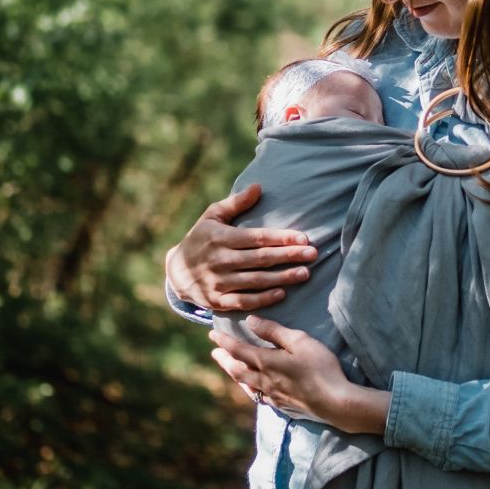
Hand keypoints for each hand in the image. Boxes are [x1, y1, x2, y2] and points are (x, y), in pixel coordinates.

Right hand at [165, 184, 316, 311]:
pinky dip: (262, 299)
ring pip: (255, 281)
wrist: (176, 271)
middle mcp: (220, 260)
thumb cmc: (201, 238)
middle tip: (313, 254)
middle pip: (260, 259)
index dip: (281, 238)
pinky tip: (281, 293)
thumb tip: (258, 187)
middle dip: (289, 256)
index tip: (304, 238)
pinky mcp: (217, 301)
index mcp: (220, 238)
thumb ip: (235, 203)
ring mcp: (218, 282)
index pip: (257, 238)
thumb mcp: (212, 216)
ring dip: (282, 278)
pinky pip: (243, 301)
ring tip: (305, 273)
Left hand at [208, 318, 390, 434]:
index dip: (224, 341)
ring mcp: (272, 396)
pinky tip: (254, 390)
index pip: (238, 350)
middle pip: (237, 369)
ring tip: (229, 369)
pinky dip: (250, 389)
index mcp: (266, 362)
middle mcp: (264, 381)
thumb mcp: (299, 341)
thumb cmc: (319, 367)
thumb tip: (250, 321)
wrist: (334, 402)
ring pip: (246, 385)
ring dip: (234, 374)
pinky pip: (259, 397)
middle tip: (214, 353)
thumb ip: (274, 331)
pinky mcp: (283, 406)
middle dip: (224, 360)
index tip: (212, 334)